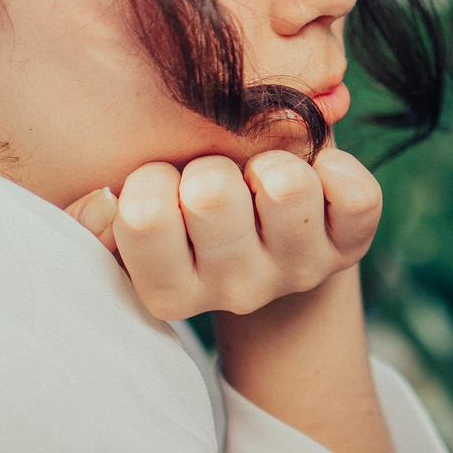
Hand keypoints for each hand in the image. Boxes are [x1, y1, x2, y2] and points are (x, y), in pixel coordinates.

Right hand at [68, 147, 381, 320]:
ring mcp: (296, 272)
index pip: (141, 216)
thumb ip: (95, 215)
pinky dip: (337, 164)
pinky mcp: (349, 248)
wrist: (264, 241)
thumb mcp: (132, 217)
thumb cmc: (183, 212)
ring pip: (287, 187)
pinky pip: (356, 194)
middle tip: (215, 178)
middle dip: (208, 164)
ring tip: (260, 175)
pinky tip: (314, 170)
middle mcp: (234, 292)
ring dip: (272, 160)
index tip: (165, 181)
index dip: (151, 176)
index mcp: (168, 290)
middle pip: (212, 195)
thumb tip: (105, 199)